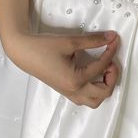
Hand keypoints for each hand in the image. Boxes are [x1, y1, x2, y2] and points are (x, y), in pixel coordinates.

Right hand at [4, 30, 120, 107]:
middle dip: (112, 77)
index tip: (114, 40)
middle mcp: (73, 91)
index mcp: (75, 80)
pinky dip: (94, 90)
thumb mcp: (70, 41)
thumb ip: (93, 40)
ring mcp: (69, 93)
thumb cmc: (43, 47)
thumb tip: (111, 37)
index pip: (101, 67)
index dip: (111, 51)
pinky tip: (93, 75)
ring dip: (104, 87)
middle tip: (111, 60)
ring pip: (95, 101)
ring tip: (103, 70)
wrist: (23, 52)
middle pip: (104, 92)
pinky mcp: (65, 91)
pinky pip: (85, 98)